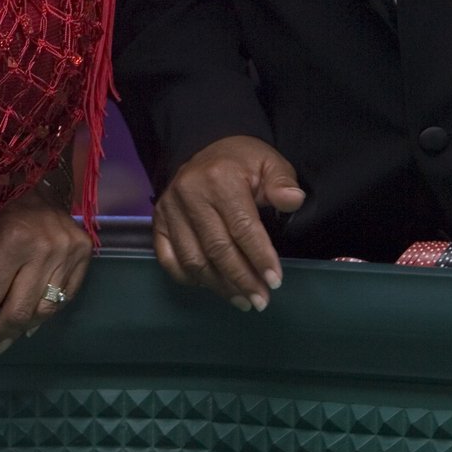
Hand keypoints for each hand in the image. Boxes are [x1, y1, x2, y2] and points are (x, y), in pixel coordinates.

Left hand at [0, 184, 91, 364]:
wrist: (39, 181)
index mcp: (12, 238)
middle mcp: (44, 247)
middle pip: (16, 311)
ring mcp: (68, 252)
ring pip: (43, 310)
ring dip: (18, 332)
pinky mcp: (84, 255)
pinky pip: (64, 298)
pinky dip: (44, 316)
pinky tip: (27, 328)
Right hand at [153, 135, 303, 310]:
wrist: (205, 151)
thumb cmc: (242, 163)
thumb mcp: (269, 163)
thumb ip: (282, 183)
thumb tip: (293, 200)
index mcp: (219, 178)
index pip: (242, 226)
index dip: (260, 257)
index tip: (275, 281)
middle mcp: (189, 193)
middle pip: (217, 248)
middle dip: (242, 279)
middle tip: (261, 300)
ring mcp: (169, 210)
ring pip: (194, 259)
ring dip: (219, 285)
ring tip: (242, 300)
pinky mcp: (158, 222)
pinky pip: (169, 260)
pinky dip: (189, 278)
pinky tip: (212, 286)